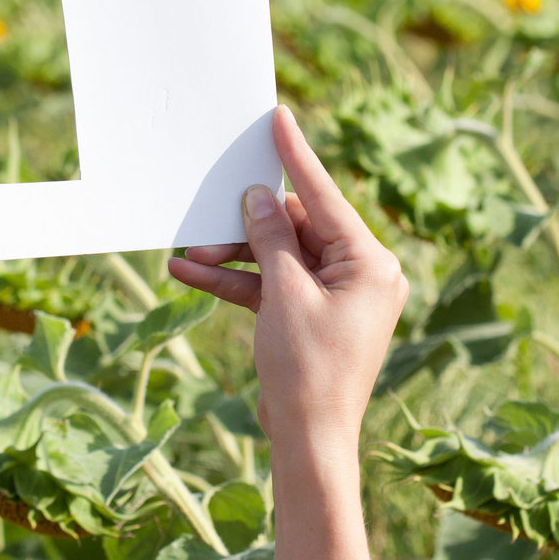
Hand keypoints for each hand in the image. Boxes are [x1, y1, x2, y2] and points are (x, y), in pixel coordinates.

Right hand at [169, 106, 407, 451]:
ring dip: (234, 254)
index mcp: (371, 263)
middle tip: (203, 220)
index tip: (279, 118)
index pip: (326, 197)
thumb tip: (259, 196)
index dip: (297, 157)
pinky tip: (191, 271)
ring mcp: (338, 296)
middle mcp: (362, 274)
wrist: (309, 441)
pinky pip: (273, 285)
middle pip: (297, 228)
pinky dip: (238, 281)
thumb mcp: (283, 295)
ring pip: (279, 256)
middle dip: (247, 225)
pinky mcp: (313, 316)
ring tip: (187, 252)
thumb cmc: (307, 371)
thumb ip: (270, 238)